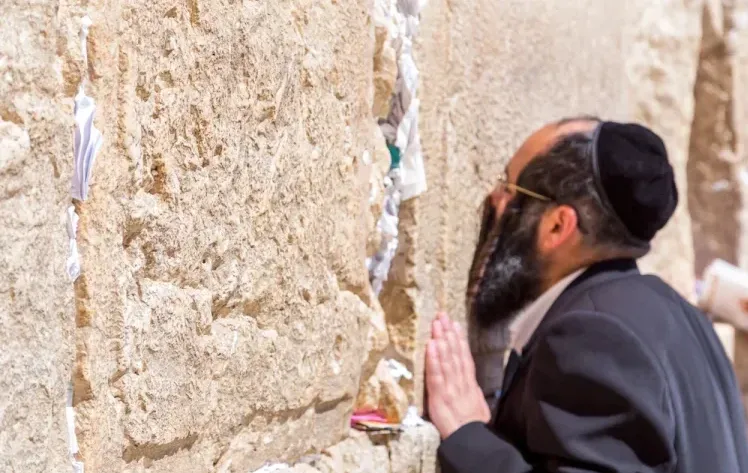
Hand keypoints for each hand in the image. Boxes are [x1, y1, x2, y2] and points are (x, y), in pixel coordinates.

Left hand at [425, 313, 490, 438]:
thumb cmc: (473, 427)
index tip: (455, 324)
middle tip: (442, 315)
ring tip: (436, 324)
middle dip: (448, 333)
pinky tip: (431, 345)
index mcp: (469, 384)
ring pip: (446, 359)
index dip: (459, 340)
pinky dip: (434, 359)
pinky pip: (436, 375)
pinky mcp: (439, 396)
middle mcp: (460, 382)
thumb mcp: (477, 405)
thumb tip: (469, 382)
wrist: (471, 440)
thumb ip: (471, 391)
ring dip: (441, 340)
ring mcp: (450, 387)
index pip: (464, 358)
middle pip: (454, 353)